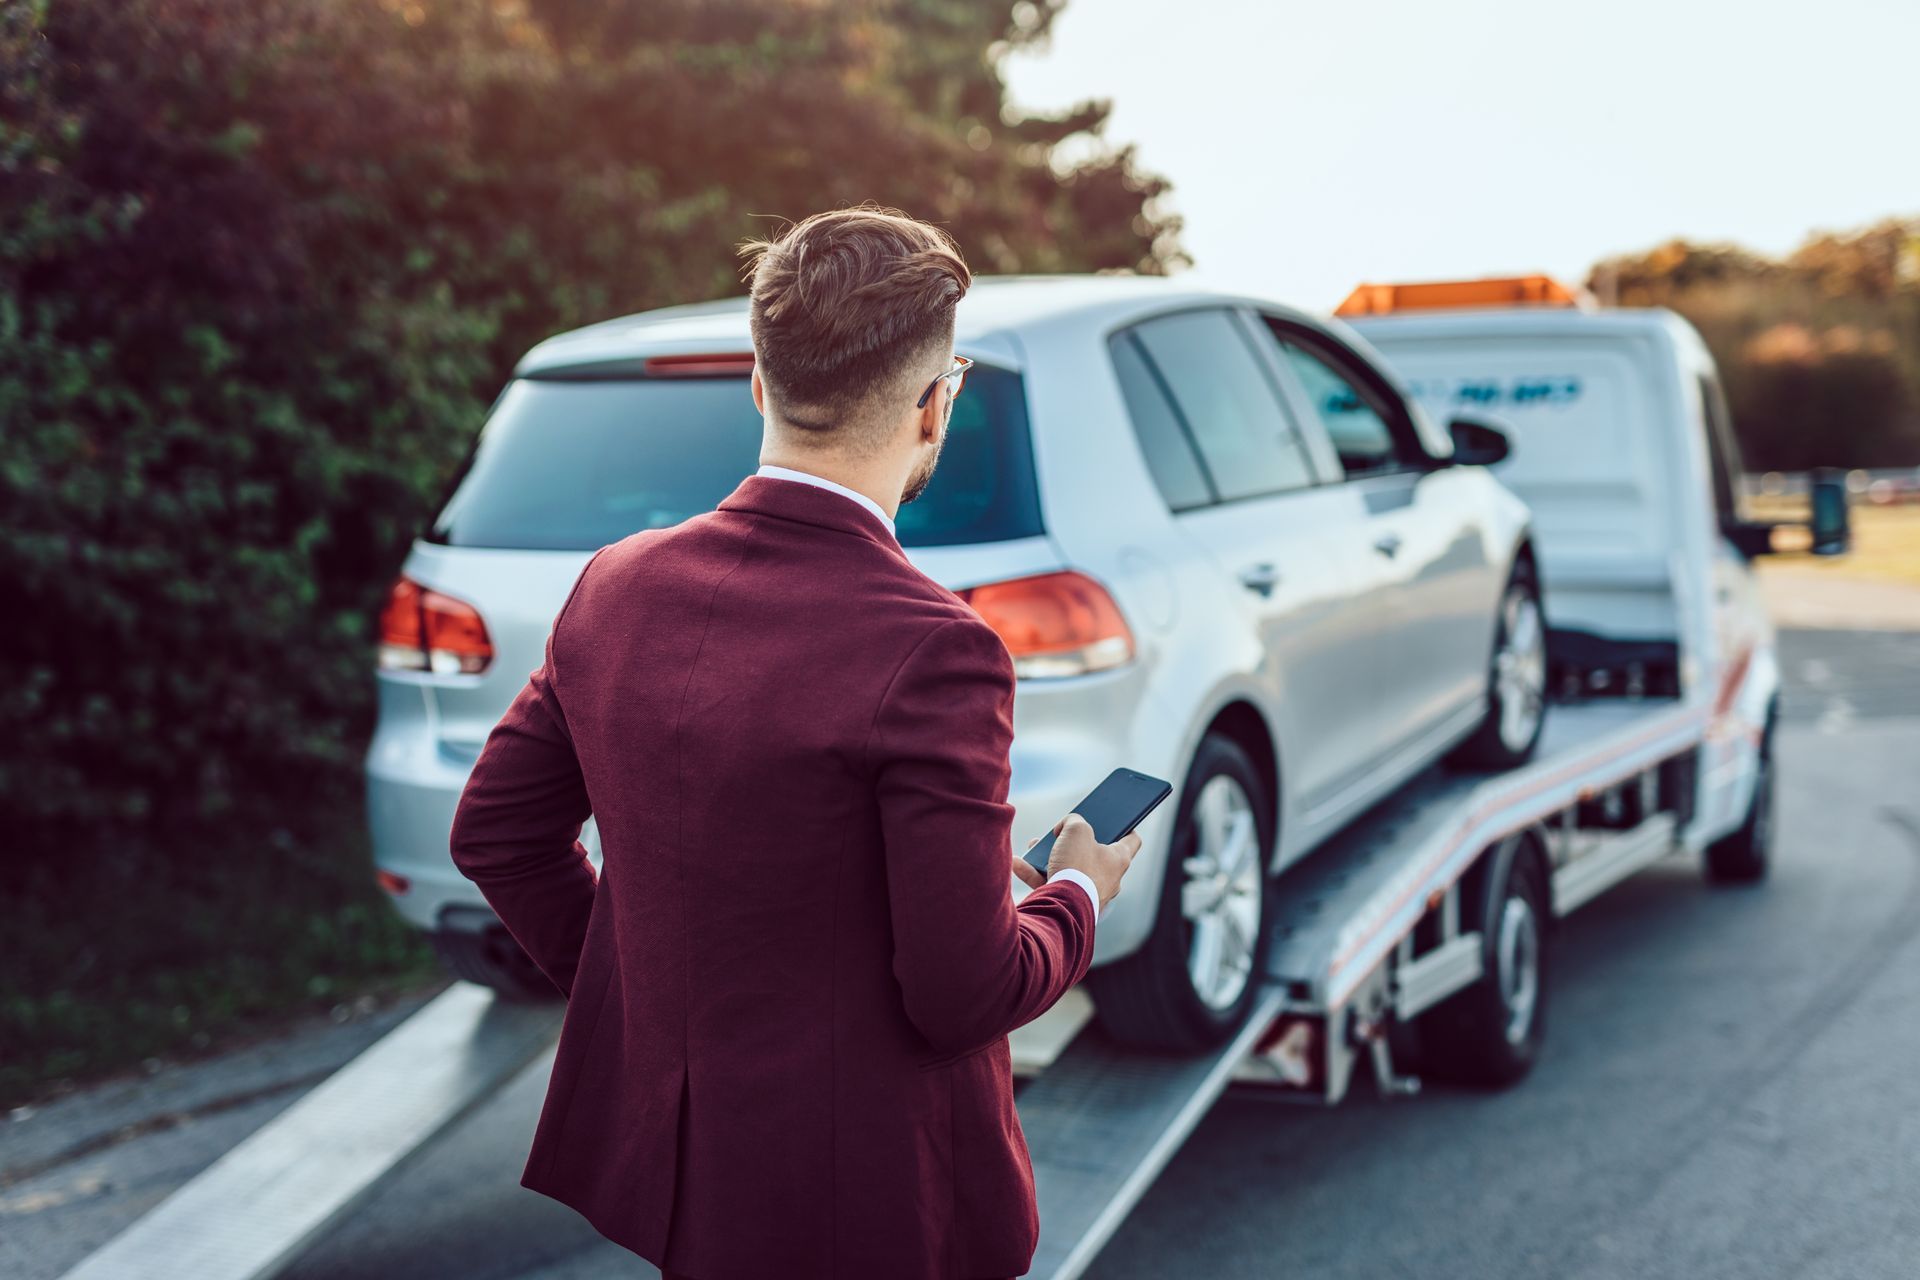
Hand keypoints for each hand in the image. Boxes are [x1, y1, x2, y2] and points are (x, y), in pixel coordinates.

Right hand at [1009, 812, 1138, 912]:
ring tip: (1035, 845)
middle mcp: (1108, 879)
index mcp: (1119, 860)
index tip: (1118, 818)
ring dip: (1051, 856)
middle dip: (1075, 842)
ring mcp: (1089, 892)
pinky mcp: (1070, 903)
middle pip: (1094, 853)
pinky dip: (1035, 874)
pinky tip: (1017, 863)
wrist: (1062, 906)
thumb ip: (1073, 820)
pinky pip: (1051, 884)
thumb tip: (1064, 829)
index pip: (1132, 840)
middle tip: (1064, 832)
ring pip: (1070, 868)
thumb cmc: (1077, 866)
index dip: (1126, 825)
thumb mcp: (1076, 829)